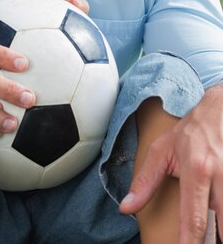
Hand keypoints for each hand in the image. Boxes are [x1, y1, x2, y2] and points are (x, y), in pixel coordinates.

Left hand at [119, 84, 222, 242]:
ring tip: (210, 232)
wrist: (220, 109)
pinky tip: (218, 216)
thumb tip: (126, 207)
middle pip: (221, 224)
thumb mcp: (161, 151)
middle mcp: (220, 176)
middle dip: (212, 239)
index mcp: (196, 170)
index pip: (194, 217)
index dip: (190, 242)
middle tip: (201, 241)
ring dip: (221, 226)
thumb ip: (145, 182)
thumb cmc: (190, 131)